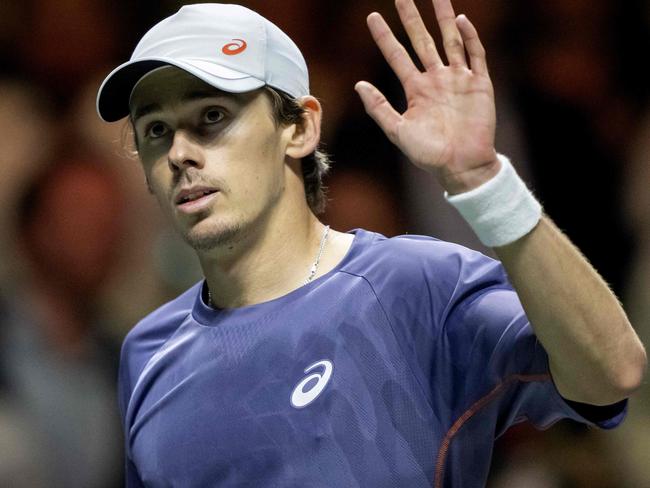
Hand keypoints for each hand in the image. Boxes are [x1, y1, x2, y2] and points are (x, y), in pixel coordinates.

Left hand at [355, 0, 498, 193]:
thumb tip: (358, 85)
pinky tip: (461, 20)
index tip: (372, 17)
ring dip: (443, 18)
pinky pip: (475, 55)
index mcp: (416, 90)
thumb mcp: (398, 131)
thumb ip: (379, 108)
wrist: (461, 166)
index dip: (385, 37)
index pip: (397, 56)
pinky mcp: (479, 84)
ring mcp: (458, 80)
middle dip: (411, 18)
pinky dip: (470, 37)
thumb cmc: (429, 154)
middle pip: (422, 41)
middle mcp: (436, 80)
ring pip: (450, 41)